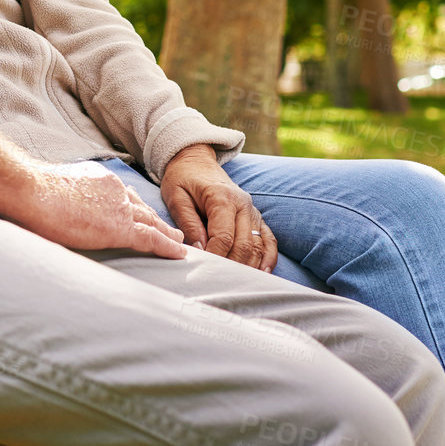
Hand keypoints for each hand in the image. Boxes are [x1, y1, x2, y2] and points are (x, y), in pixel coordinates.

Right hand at [0, 160, 185, 259]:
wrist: (34, 192)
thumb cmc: (32, 193)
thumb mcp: (54, 188)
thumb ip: (66, 197)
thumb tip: (58, 209)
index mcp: (98, 179)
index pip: (121, 194)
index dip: (133, 205)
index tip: (138, 212)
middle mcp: (113, 189)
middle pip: (140, 206)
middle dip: (154, 218)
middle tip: (168, 228)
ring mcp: (119, 207)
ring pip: (150, 221)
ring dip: (166, 232)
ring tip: (178, 241)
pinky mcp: (120, 228)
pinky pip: (151, 238)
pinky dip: (167, 246)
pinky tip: (179, 253)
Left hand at [159, 144, 276, 270]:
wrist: (195, 160)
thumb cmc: (182, 179)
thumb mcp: (176, 196)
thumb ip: (187, 222)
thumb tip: (200, 248)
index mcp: (222, 198)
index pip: (223, 236)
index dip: (215, 256)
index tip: (204, 270)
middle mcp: (243, 204)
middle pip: (244, 244)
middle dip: (233, 266)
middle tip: (219, 282)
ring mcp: (252, 210)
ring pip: (258, 245)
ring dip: (251, 266)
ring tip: (239, 284)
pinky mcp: (256, 216)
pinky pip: (268, 239)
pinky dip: (268, 257)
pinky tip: (263, 273)